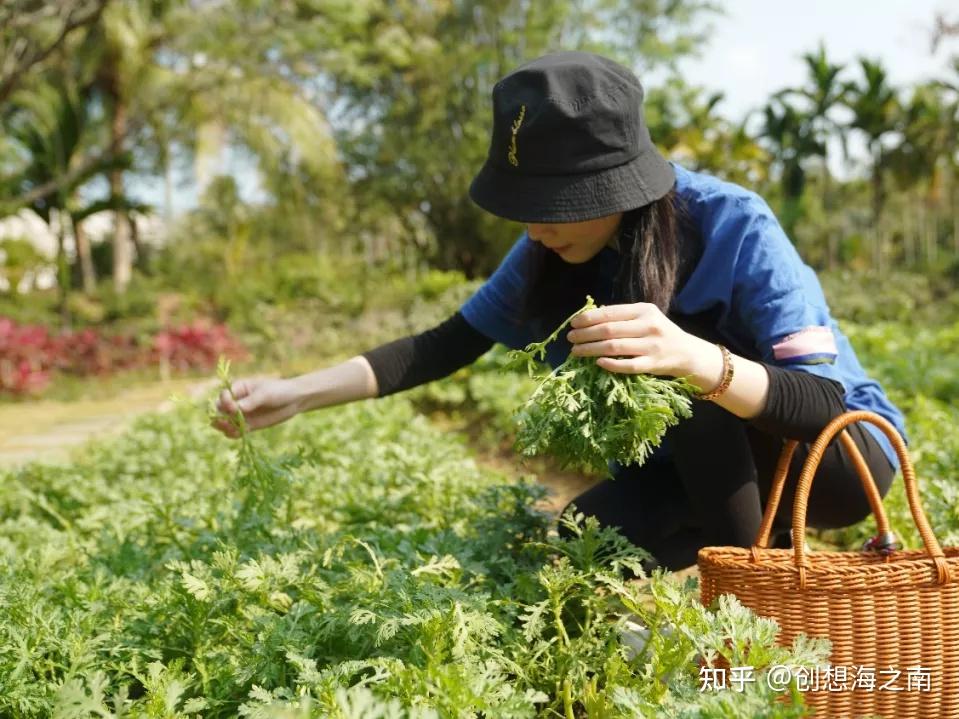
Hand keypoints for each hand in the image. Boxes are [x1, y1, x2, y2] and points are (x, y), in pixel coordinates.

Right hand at [211, 376, 302, 437]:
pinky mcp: (249, 425)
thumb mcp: (265, 394)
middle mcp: (237, 401)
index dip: (225, 402)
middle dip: (219, 416)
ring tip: (230, 429)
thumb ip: (250, 401)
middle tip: (225, 422)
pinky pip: (236, 431)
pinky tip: (238, 433)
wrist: (294, 400)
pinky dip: (233, 433)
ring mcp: (242, 414)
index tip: (233, 407)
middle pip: (219, 409)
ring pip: (225, 422)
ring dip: (224, 427)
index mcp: (238, 388)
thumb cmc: (279, 390)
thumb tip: (236, 409)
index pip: (223, 396)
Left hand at [566, 302, 716, 378]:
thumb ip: (622, 316)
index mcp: (644, 310)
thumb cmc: (659, 333)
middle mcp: (649, 326)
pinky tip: (597, 362)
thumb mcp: (645, 317)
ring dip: (591, 349)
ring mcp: (652, 346)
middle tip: (570, 338)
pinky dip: (610, 364)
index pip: (610, 313)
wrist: (687, 352)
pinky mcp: (653, 364)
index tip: (573, 323)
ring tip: (576, 351)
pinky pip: (628, 365)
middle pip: (609, 330)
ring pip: (614, 347)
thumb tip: (590, 316)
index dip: (588, 318)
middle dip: (585, 334)